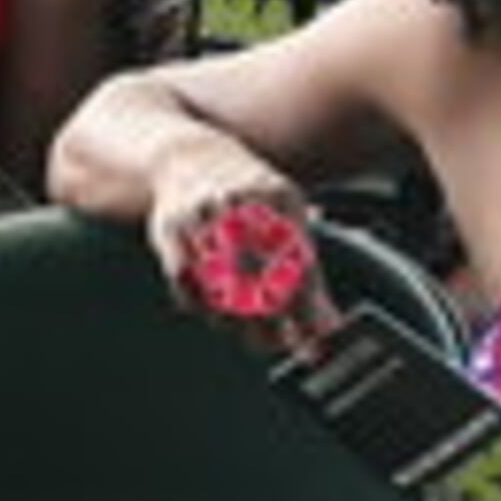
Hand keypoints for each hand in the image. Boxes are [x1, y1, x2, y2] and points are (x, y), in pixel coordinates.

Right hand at [141, 137, 336, 357]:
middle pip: (261, 279)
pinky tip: (213, 310)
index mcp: (278, 196)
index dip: (306, 311)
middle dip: (271, 324)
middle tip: (277, 344)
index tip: (314, 344)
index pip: (299, 264)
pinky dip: (199, 304)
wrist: (187, 156)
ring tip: (247, 333)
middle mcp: (240, 201)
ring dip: (235, 321)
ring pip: (220, 285)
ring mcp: (203, 212)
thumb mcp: (286, 219)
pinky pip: (186, 281)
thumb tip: (330, 328)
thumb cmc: (247, 197)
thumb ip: (308, 275)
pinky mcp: (170, 228)